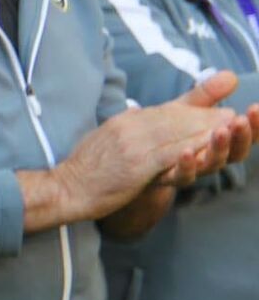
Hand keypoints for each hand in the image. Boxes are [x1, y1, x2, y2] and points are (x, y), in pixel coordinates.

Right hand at [48, 73, 239, 223]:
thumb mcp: (111, 138)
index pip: (166, 111)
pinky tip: (205, 148)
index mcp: (125, 120)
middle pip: (175, 119)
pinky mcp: (134, 166)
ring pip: (175, 134)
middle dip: (206, 117)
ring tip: (228, 128)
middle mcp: (129, 127)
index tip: (219, 112)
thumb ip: (135, 126)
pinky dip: (188, 150)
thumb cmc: (90, 169)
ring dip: (205, 129)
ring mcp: (131, 145)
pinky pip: (167, 156)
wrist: (66, 188)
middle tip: (234, 117)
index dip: (195, 111)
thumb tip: (148, 114)